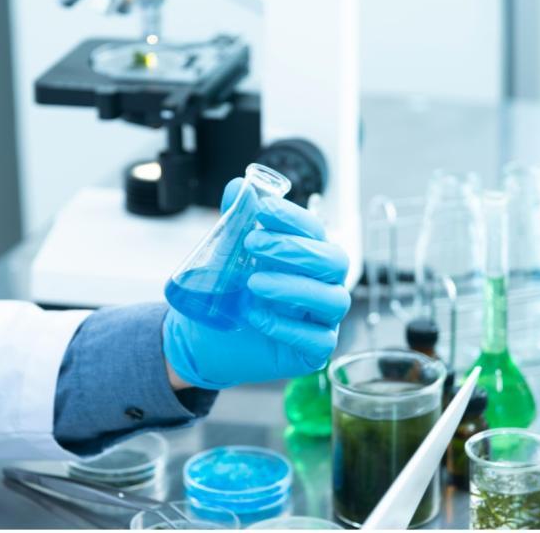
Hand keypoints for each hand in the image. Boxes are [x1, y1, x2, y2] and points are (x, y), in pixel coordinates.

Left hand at [163, 178, 350, 389]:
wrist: (205, 339)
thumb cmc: (227, 293)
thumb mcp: (225, 255)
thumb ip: (234, 221)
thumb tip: (238, 186)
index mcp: (308, 257)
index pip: (315, 230)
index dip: (292, 217)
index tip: (261, 208)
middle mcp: (323, 285)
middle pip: (334, 261)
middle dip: (294, 249)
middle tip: (252, 244)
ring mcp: (322, 320)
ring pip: (332, 299)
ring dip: (293, 287)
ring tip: (252, 283)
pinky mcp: (313, 352)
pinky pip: (318, 340)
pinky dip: (287, 326)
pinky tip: (256, 316)